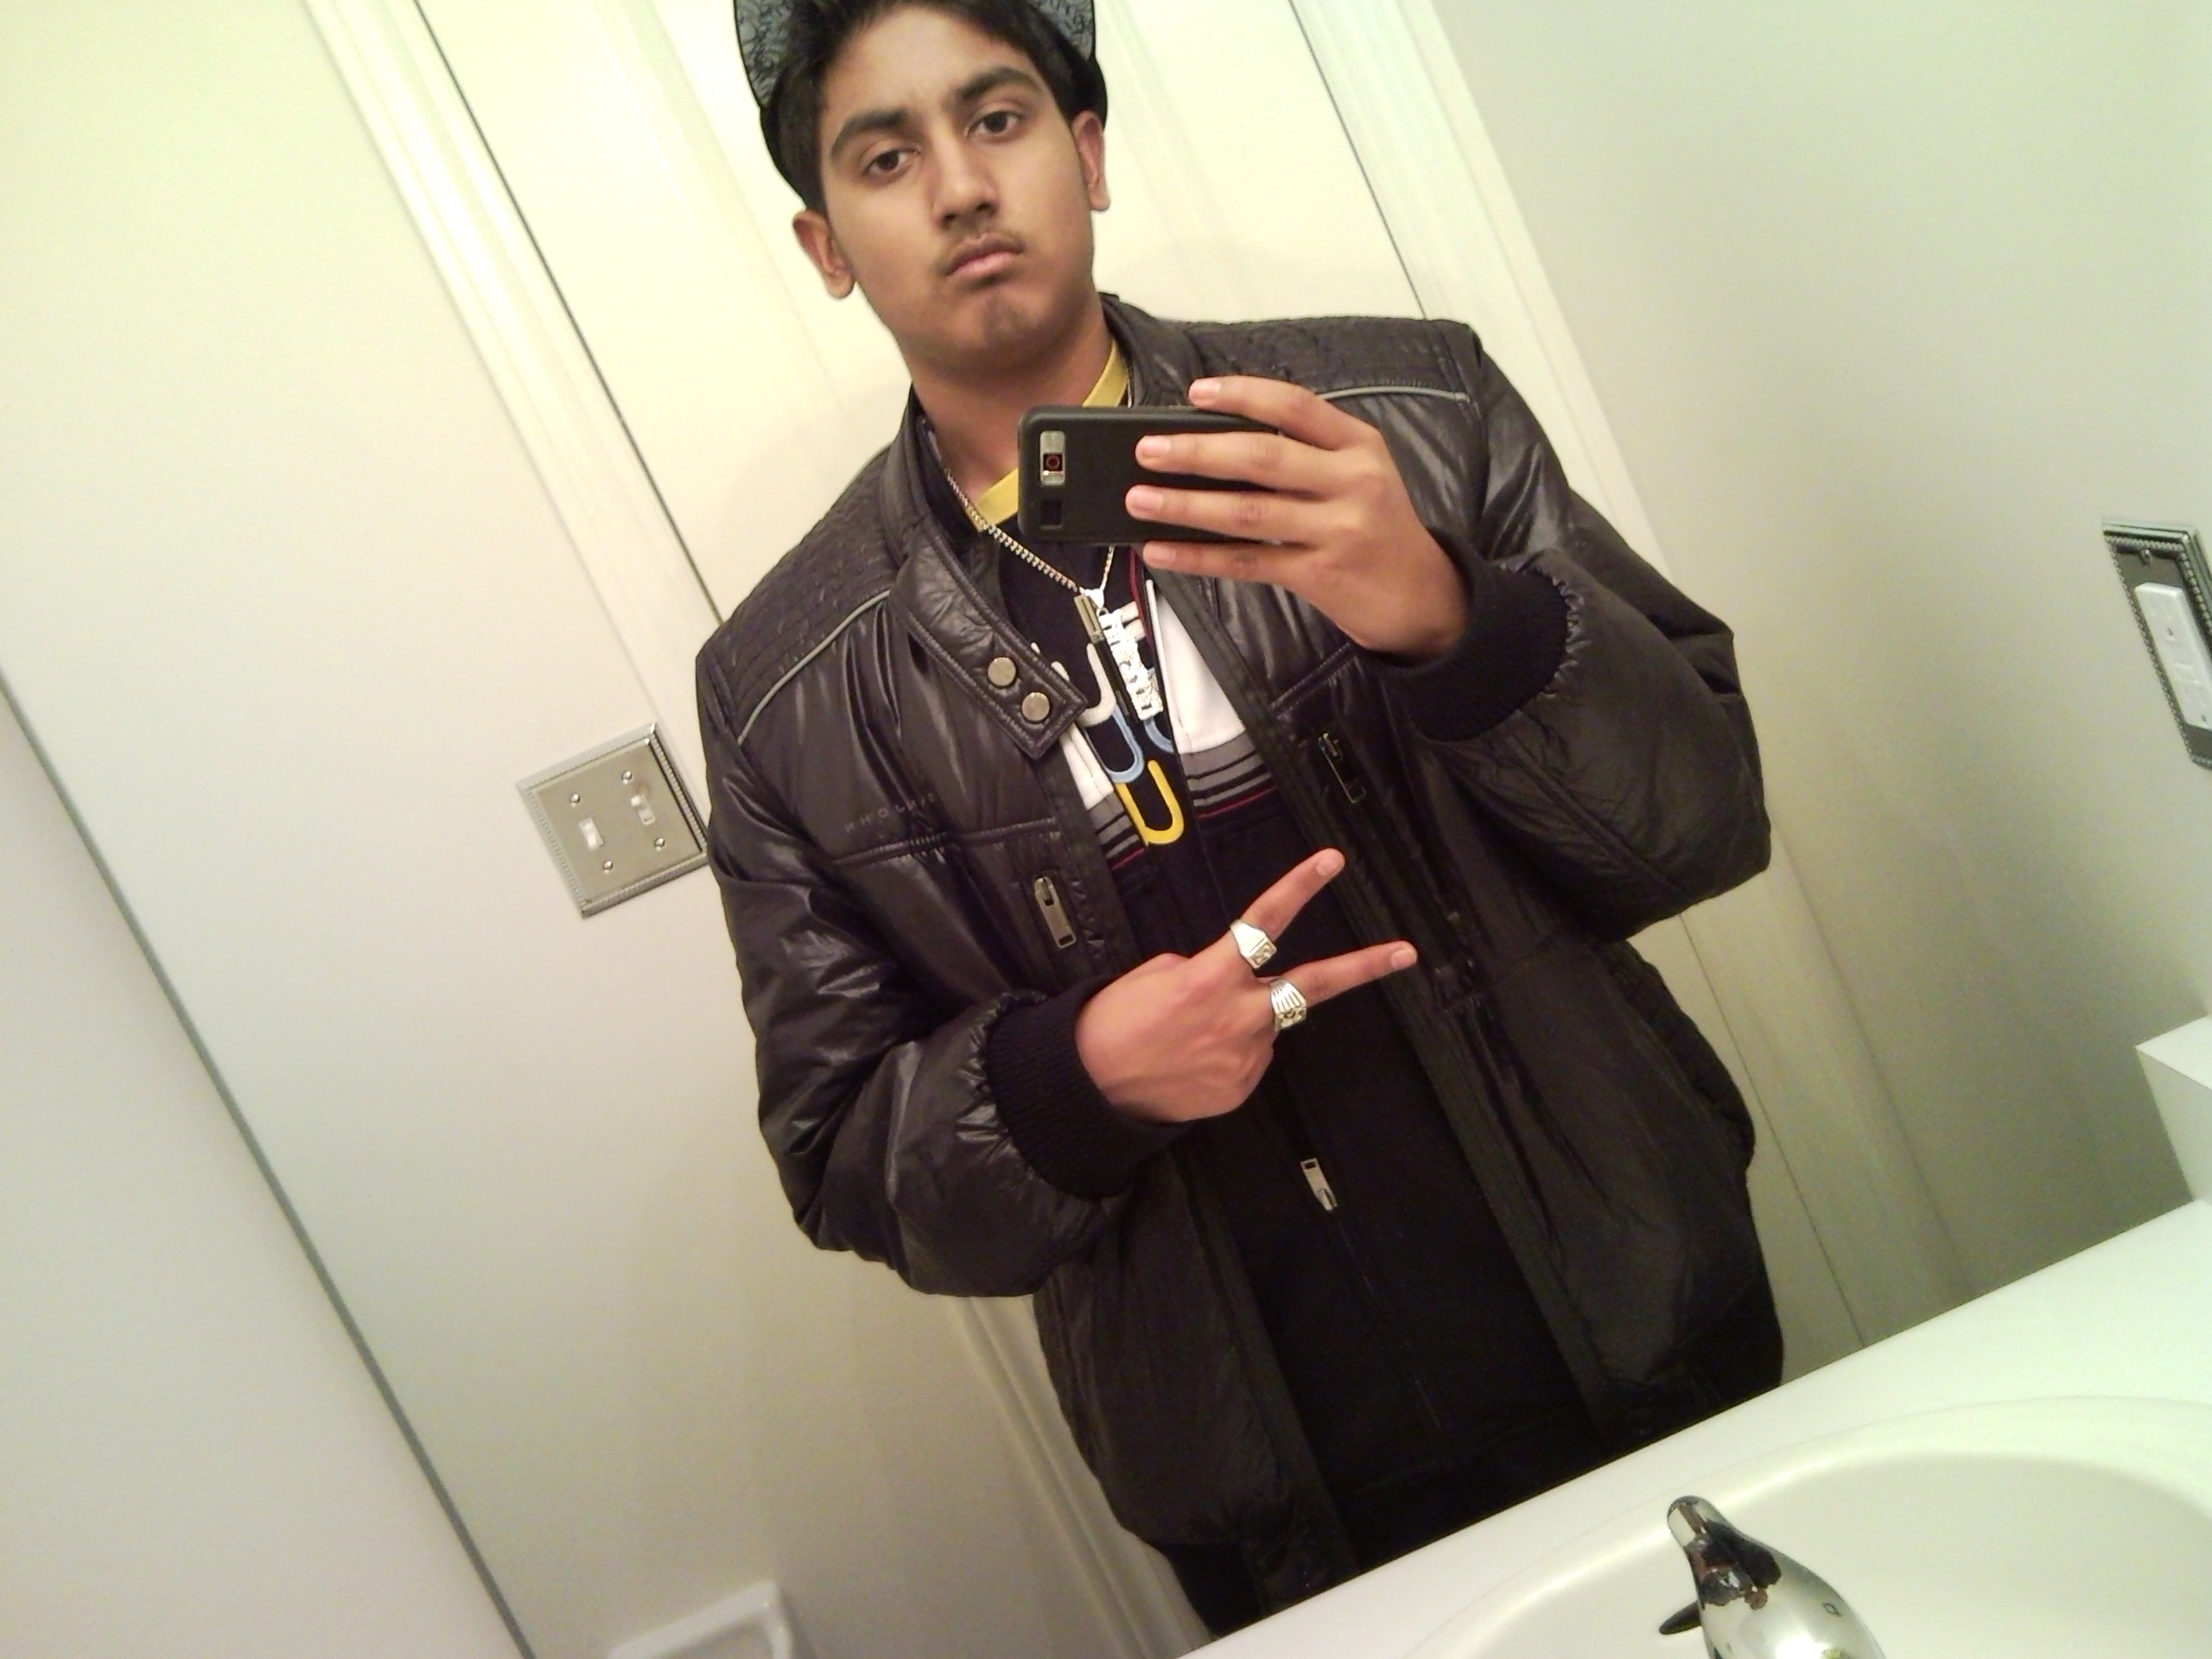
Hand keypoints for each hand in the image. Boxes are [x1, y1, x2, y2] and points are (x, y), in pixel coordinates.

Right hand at [1074, 849, 1416, 1123]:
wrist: (1093, 1087)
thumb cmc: (1115, 1022)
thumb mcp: (1154, 974)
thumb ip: (1205, 968)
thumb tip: (1232, 979)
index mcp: (1210, 977)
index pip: (1263, 921)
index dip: (1299, 887)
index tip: (1332, 862)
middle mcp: (1238, 1016)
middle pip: (1313, 984)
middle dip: (1364, 967)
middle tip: (1405, 952)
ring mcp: (1245, 1057)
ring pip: (1265, 1024)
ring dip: (1243, 1021)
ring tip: (1191, 1036)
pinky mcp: (1241, 1088)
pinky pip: (1249, 1059)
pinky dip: (1228, 1053)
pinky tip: (1193, 1060)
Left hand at [1126, 376, 1469, 660]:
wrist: (1425, 598)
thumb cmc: (1379, 529)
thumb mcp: (1362, 474)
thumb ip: (1308, 453)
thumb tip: (1218, 443)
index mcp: (1359, 445)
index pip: (1294, 406)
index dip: (1242, 395)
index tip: (1196, 393)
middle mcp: (1351, 482)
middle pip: (1262, 457)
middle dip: (1197, 451)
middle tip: (1149, 449)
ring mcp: (1336, 530)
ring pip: (1247, 512)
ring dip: (1186, 505)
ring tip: (1141, 498)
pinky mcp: (1319, 575)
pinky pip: (1247, 562)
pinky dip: (1199, 556)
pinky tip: (1163, 550)